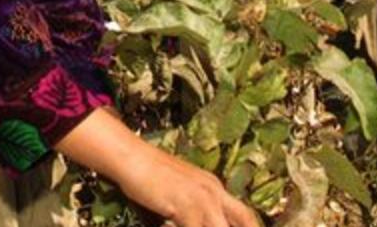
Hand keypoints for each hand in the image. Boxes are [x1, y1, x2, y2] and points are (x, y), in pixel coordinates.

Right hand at [117, 144, 259, 226]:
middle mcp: (213, 191)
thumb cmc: (148, 173)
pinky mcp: (186, 207)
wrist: (132, 157)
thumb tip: (196, 220)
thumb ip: (191, 207)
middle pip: (244, 219)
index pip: (243, 214)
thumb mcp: (178, 189)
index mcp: (213, 186)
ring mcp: (202, 198)